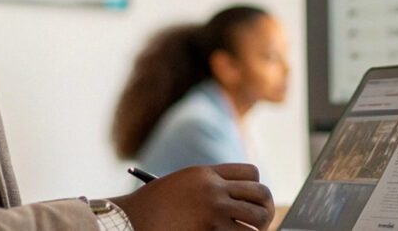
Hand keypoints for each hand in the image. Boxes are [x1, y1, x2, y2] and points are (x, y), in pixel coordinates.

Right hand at [110, 163, 273, 230]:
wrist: (132, 219)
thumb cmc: (153, 206)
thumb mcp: (182, 185)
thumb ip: (208, 187)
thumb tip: (236, 200)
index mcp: (207, 173)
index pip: (250, 173)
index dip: (255, 187)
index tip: (251, 200)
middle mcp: (214, 188)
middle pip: (261, 193)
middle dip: (265, 208)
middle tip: (261, 221)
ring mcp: (213, 209)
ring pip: (258, 216)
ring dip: (259, 227)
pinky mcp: (211, 230)